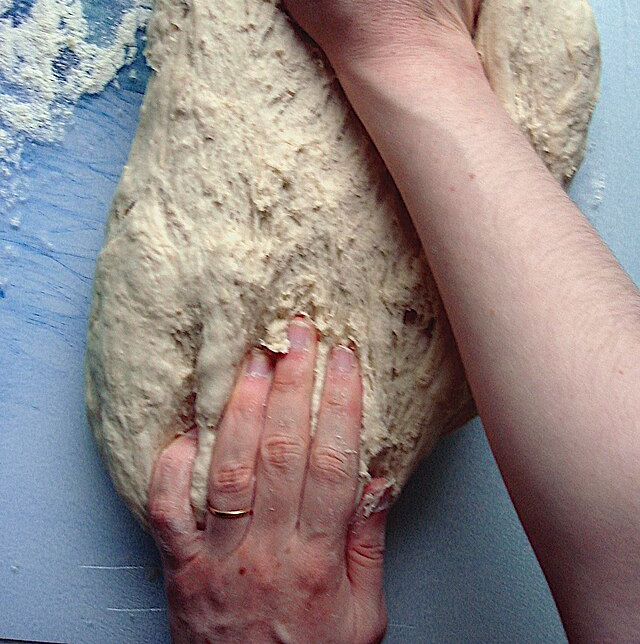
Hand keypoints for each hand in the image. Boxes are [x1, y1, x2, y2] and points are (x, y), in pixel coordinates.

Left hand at [148, 317, 389, 643]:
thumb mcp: (363, 615)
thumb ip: (366, 544)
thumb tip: (378, 479)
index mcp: (317, 560)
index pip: (334, 464)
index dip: (340, 404)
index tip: (344, 359)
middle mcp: (267, 550)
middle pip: (283, 452)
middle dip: (293, 385)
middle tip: (297, 333)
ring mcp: (220, 557)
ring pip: (231, 469)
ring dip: (242, 408)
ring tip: (253, 360)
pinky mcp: (180, 568)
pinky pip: (167, 512)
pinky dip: (171, 469)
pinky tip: (186, 432)